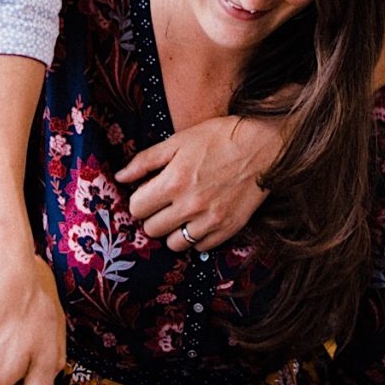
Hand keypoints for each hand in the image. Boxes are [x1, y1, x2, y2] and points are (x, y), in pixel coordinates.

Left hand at [119, 113, 283, 251]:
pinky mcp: (229, 228)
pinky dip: (197, 236)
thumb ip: (145, 160)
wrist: (265, 144)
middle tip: (165, 203)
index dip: (140, 199)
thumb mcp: (178, 141)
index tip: (150, 192)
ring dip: (173, 231)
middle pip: (152, 229)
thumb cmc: (220, 137)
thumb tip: (119, 177)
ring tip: (182, 214)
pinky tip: (201, 219)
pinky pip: (200, 247)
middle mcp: (190, 205)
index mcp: (173, 182)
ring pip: (174, 244)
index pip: (137, 208)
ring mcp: (211, 220)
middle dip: (154, 216)